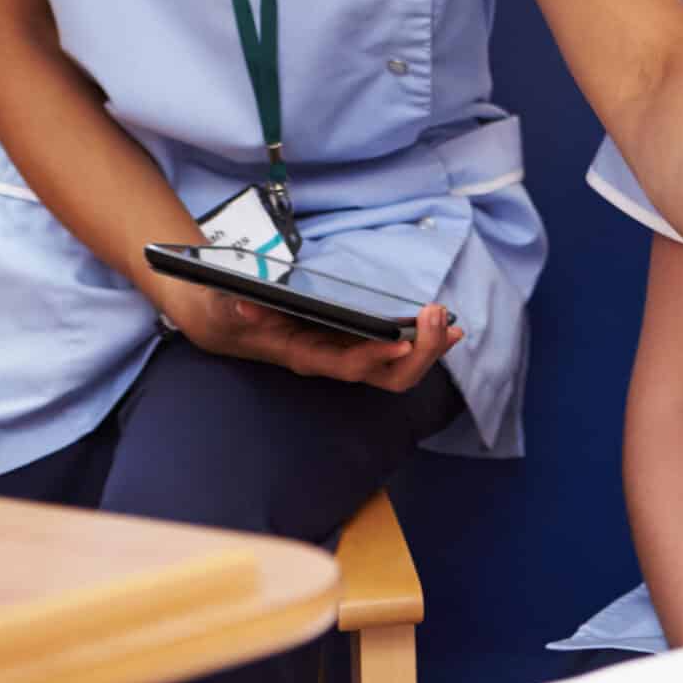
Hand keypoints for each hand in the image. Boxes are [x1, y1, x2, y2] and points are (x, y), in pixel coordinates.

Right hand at [157, 277, 461, 390]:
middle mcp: (332, 362)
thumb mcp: (229, 307)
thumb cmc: (234, 314)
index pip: (348, 365)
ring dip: (430, 350)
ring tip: (452, 326)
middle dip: (420, 354)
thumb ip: (239, 310)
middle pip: (387, 376)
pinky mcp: (357, 347)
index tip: (404, 339)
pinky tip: (446, 327)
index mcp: (306, 355)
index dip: (376, 355)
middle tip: (439, 317)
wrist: (230, 327)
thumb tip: (245, 306)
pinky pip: (398, 354)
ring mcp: (348, 357)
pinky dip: (425, 342)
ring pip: (398, 370)